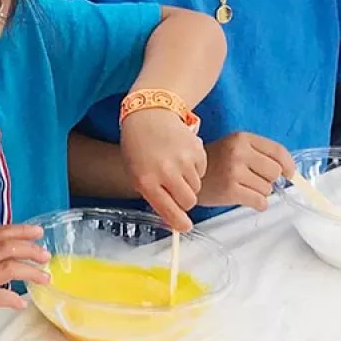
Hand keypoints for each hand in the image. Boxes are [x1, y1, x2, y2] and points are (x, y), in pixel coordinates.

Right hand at [0, 225, 47, 333]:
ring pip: (7, 268)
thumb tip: (17, 259)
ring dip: (30, 272)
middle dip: (30, 250)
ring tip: (44, 278)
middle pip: (6, 247)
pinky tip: (21, 304)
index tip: (38, 232)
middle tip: (46, 256)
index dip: (20, 230)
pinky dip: (13, 299)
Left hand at [120, 110, 206, 230]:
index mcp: (147, 180)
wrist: (149, 114)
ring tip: (176, 168)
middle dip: (184, 200)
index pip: (168, 211)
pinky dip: (195, 168)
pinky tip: (182, 157)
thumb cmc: (139, 146)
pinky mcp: (197, 150)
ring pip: (196, 186)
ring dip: (188, 182)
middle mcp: (166, 172)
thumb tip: (174, 219)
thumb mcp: (137, 174)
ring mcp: (183, 160)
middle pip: (188, 201)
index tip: (184, 227)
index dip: (179, 223)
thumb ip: (154, 196)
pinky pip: (202, 171)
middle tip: (177, 191)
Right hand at [195, 132, 290, 210]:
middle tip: (254, 180)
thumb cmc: (215, 163)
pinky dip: (258, 204)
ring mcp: (234, 172)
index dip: (288, 164)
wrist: (188, 176)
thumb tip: (289, 171)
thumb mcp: (235, 147)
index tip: (289, 174)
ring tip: (243, 187)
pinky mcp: (230, 190)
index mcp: (242, 138)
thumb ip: (260, 153)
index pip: (278, 151)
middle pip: (275, 172)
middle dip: (269, 179)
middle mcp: (239, 152)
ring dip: (260, 192)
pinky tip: (245, 198)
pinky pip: (260, 202)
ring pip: (267, 189)